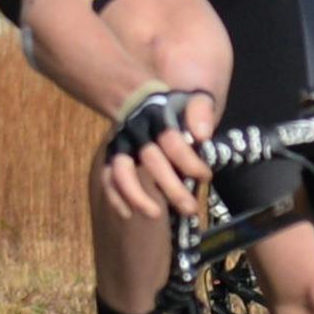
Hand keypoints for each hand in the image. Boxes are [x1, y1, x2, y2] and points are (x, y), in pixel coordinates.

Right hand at [95, 85, 211, 224]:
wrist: (140, 98)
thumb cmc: (173, 106)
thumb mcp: (192, 99)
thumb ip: (200, 110)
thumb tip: (203, 135)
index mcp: (158, 116)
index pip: (171, 140)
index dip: (189, 160)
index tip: (205, 177)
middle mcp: (136, 130)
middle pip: (151, 160)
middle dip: (171, 187)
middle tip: (190, 209)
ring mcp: (121, 145)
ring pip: (122, 171)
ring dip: (136, 196)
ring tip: (155, 215)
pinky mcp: (112, 156)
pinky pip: (107, 177)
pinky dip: (114, 197)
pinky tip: (128, 214)